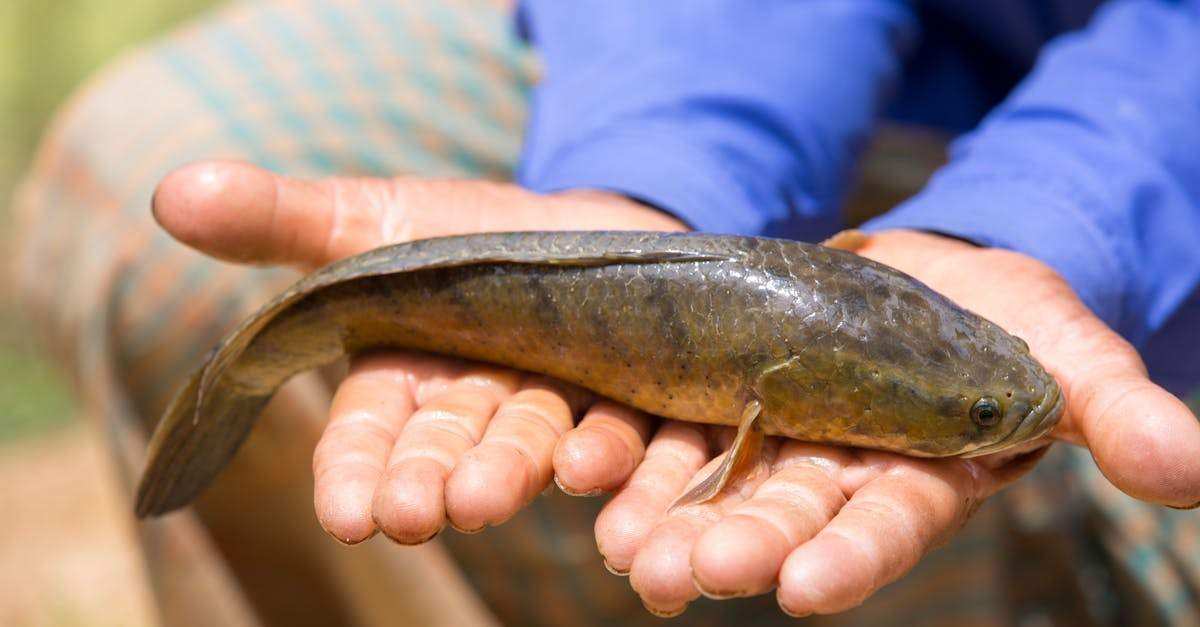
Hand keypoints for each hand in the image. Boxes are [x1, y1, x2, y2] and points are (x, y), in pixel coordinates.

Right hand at [151, 160, 682, 543]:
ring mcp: (552, 406)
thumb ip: (284, 221)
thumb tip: (170, 194)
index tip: (345, 514)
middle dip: (428, 481)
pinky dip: (609, 451)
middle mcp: (476, 404)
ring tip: (488, 499)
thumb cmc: (463, 235)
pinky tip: (593, 465)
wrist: (589, 225)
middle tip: (415, 518)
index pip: (369, 428)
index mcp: (406, 374)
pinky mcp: (625, 397)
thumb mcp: (374, 220)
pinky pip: (622, 430)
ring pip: (530, 443)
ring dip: (509, 472)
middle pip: (449, 446)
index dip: (354, 469)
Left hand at [550, 229, 1199, 615]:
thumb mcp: (1065, 351)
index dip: (849, 558)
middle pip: (783, 515)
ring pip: (717, 483)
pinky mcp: (726, 392)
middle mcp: (836, 471)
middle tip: (673, 577)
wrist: (926, 274)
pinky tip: (588, 476)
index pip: (884, 527)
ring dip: (666, 515)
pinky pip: (675, 425)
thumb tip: (1188, 471)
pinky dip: (635, 453)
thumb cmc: (1006, 320)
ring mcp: (776, 435)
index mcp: (917, 477)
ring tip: (619, 547)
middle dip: (734, 546)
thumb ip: (1112, 409)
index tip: (805, 589)